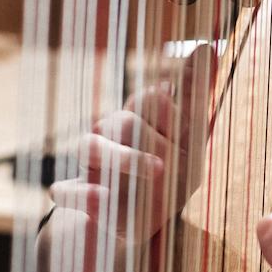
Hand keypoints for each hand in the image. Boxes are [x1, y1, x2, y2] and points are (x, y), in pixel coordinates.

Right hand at [47, 45, 212, 247]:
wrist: (140, 225)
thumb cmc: (170, 175)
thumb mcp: (189, 138)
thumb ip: (193, 94)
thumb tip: (206, 46)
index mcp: (137, 117)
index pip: (151, 99)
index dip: (170, 117)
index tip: (186, 140)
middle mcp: (109, 136)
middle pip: (124, 122)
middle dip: (152, 143)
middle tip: (173, 168)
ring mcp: (90, 166)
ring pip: (91, 146)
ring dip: (124, 158)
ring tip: (159, 171)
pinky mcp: (75, 196)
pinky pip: (64, 190)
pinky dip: (82, 194)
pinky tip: (103, 197)